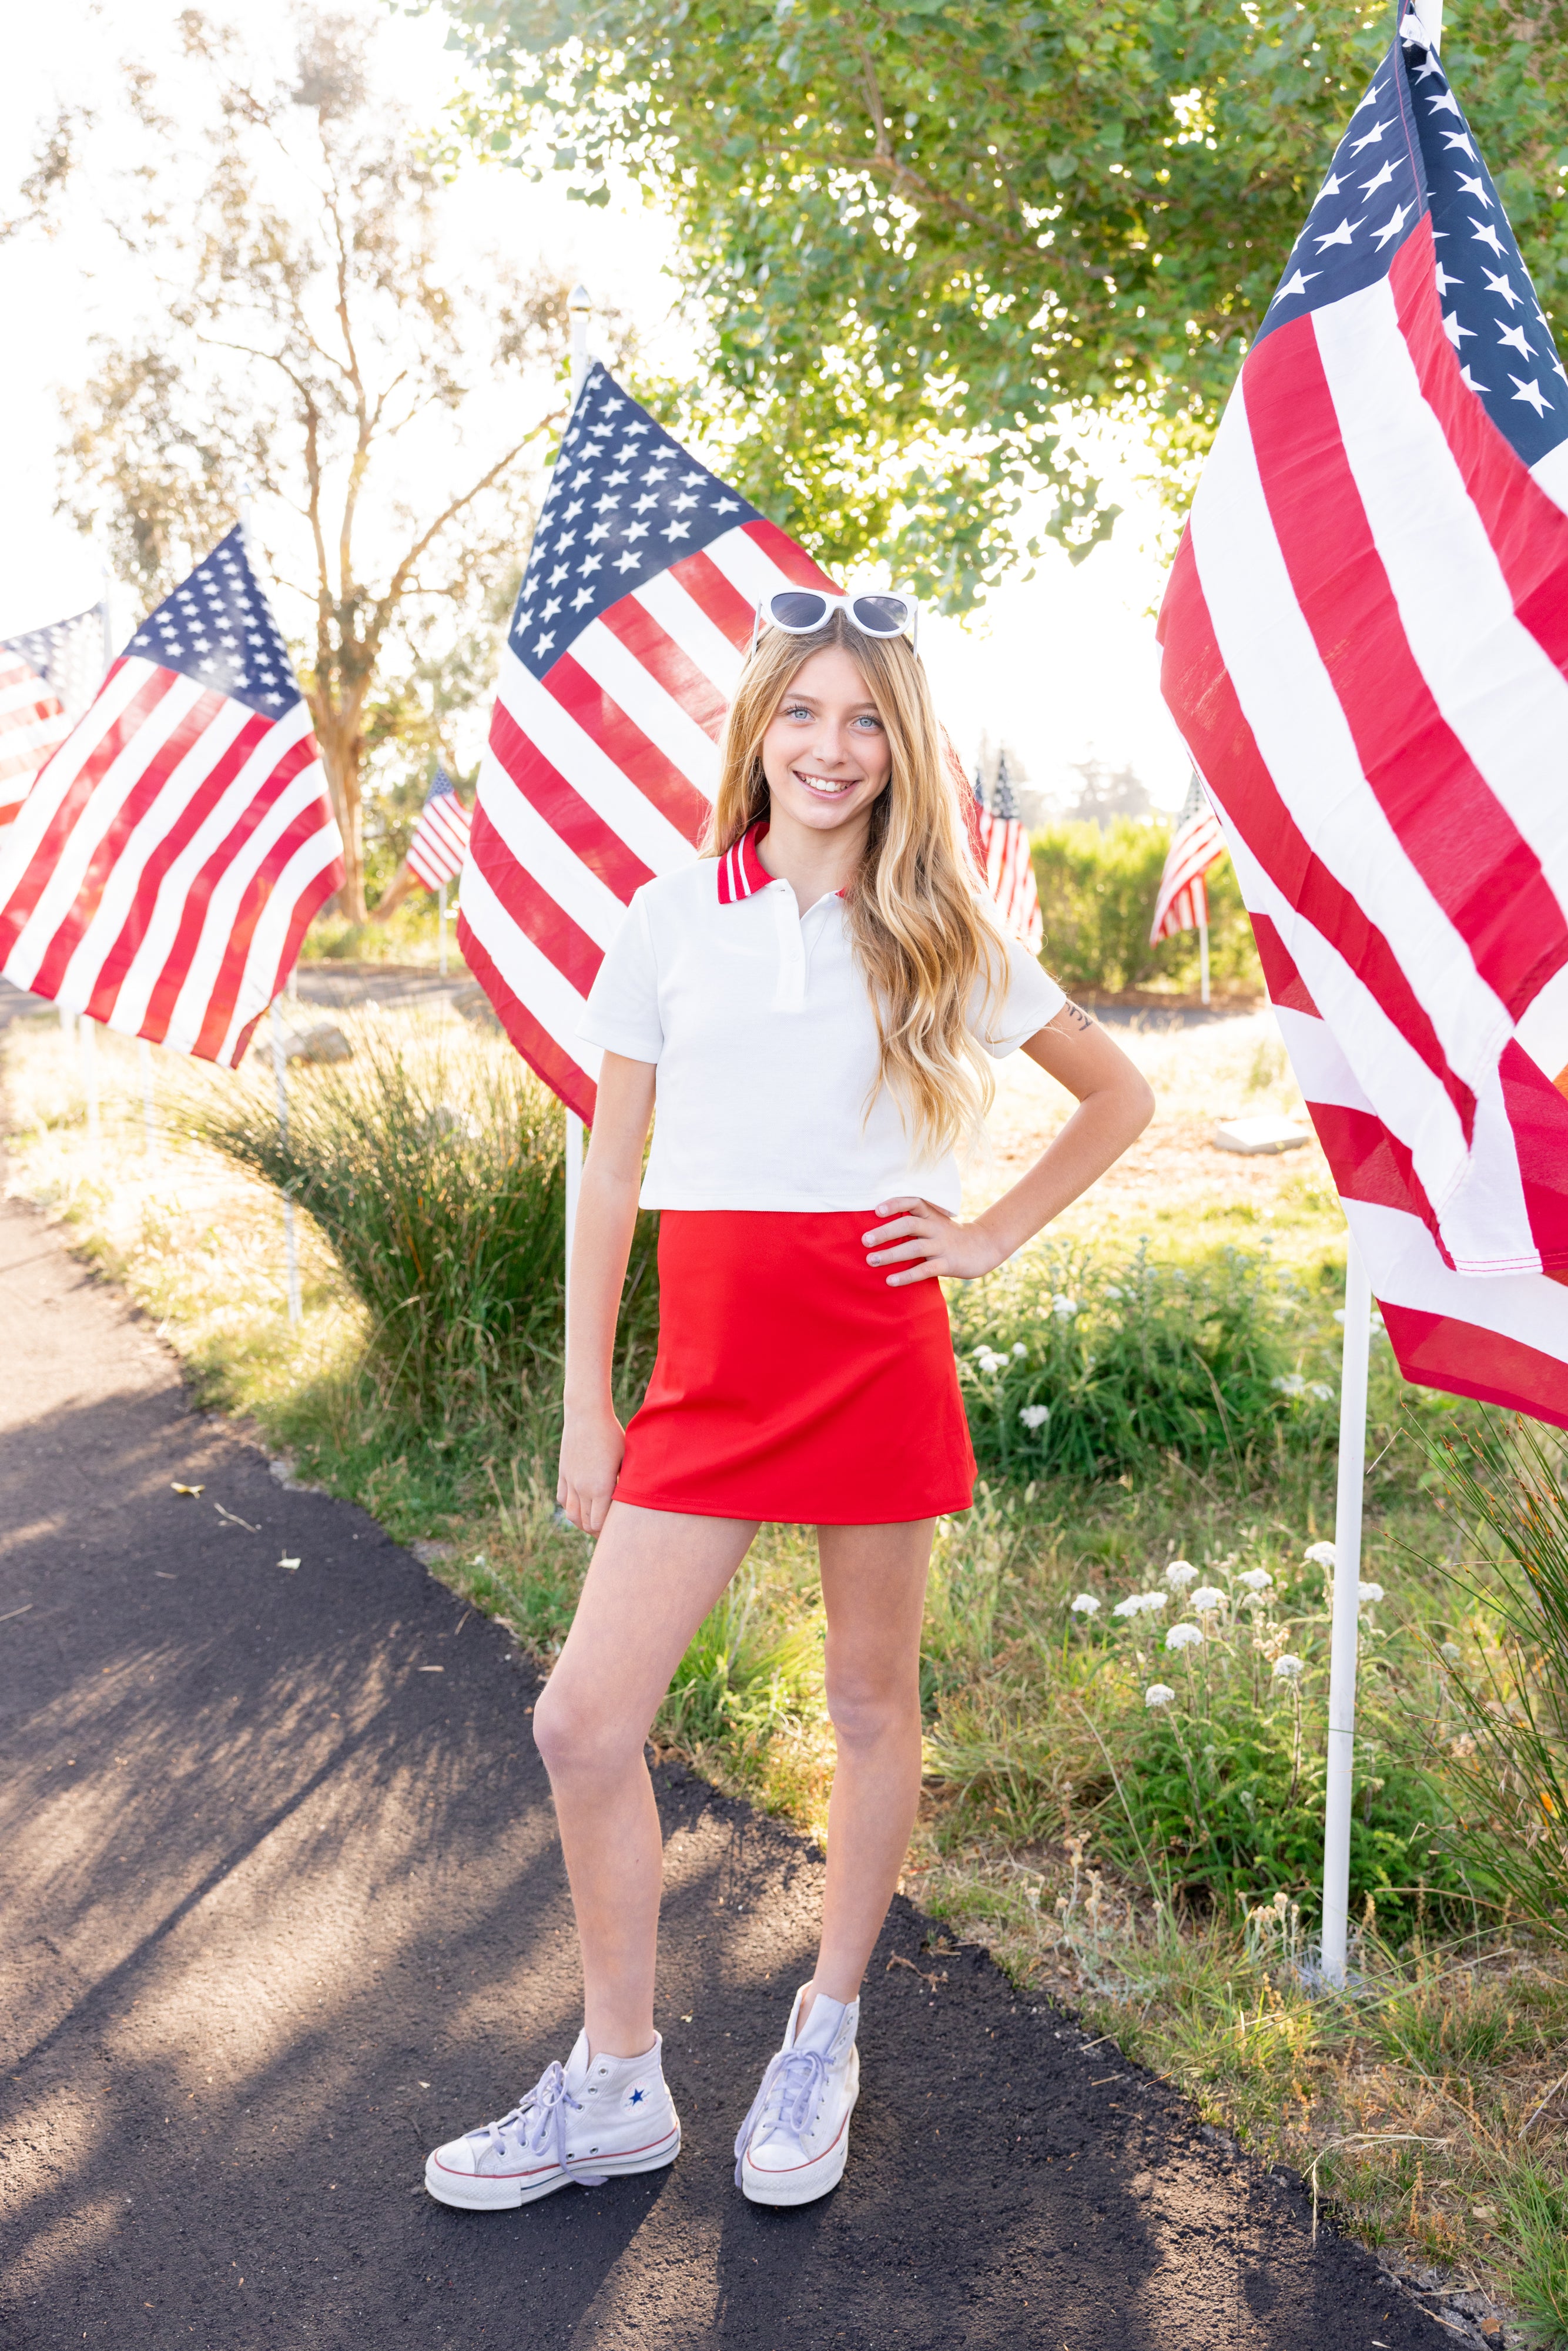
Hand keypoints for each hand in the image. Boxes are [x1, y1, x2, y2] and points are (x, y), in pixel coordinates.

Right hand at [557, 1406, 625, 1533]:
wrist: (586, 1414)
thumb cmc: (612, 1435)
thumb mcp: (626, 1459)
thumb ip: (626, 1485)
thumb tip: (633, 1503)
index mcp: (600, 1488)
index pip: (599, 1524)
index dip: (608, 1532)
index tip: (620, 1530)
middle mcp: (582, 1488)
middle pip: (585, 1523)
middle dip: (597, 1531)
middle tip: (610, 1531)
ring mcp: (570, 1481)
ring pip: (571, 1514)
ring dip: (582, 1522)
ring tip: (593, 1522)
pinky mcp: (563, 1473)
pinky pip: (563, 1499)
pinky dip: (570, 1507)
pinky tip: (580, 1504)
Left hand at [862, 1197, 1005, 1284]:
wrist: (983, 1247)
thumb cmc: (949, 1236)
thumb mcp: (934, 1222)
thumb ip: (913, 1221)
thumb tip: (877, 1226)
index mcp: (932, 1215)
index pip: (913, 1202)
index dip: (895, 1204)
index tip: (876, 1210)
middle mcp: (936, 1227)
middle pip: (910, 1225)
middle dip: (885, 1232)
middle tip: (865, 1240)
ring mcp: (942, 1246)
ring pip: (915, 1248)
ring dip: (891, 1254)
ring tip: (871, 1260)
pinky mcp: (948, 1264)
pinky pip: (925, 1270)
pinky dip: (906, 1275)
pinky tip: (890, 1281)